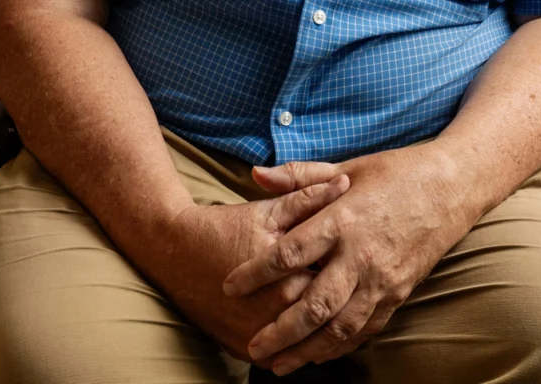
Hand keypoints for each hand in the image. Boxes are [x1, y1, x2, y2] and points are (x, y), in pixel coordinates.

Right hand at [123, 173, 351, 362]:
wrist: (174, 252)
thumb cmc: (224, 226)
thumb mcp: (268, 211)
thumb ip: (308, 198)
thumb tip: (345, 183)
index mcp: (290, 274)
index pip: (335, 281)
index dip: (352, 272)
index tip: (367, 261)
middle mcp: (276, 310)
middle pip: (325, 318)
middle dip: (346, 309)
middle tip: (362, 296)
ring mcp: (259, 334)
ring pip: (306, 345)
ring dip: (327, 339)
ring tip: (343, 323)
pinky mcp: (244, 348)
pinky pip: (281, 357)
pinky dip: (300, 353)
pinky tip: (316, 344)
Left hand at [223, 148, 478, 374]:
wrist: (452, 187)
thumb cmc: (394, 172)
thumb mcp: (345, 167)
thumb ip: (298, 177)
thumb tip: (254, 176)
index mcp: (342, 219)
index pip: (290, 253)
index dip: (256, 273)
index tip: (229, 287)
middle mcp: (361, 255)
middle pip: (314, 303)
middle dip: (280, 331)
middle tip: (252, 346)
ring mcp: (382, 279)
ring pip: (340, 326)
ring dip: (308, 350)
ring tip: (279, 366)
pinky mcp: (399, 293)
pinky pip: (366, 328)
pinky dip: (341, 346)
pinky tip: (320, 356)